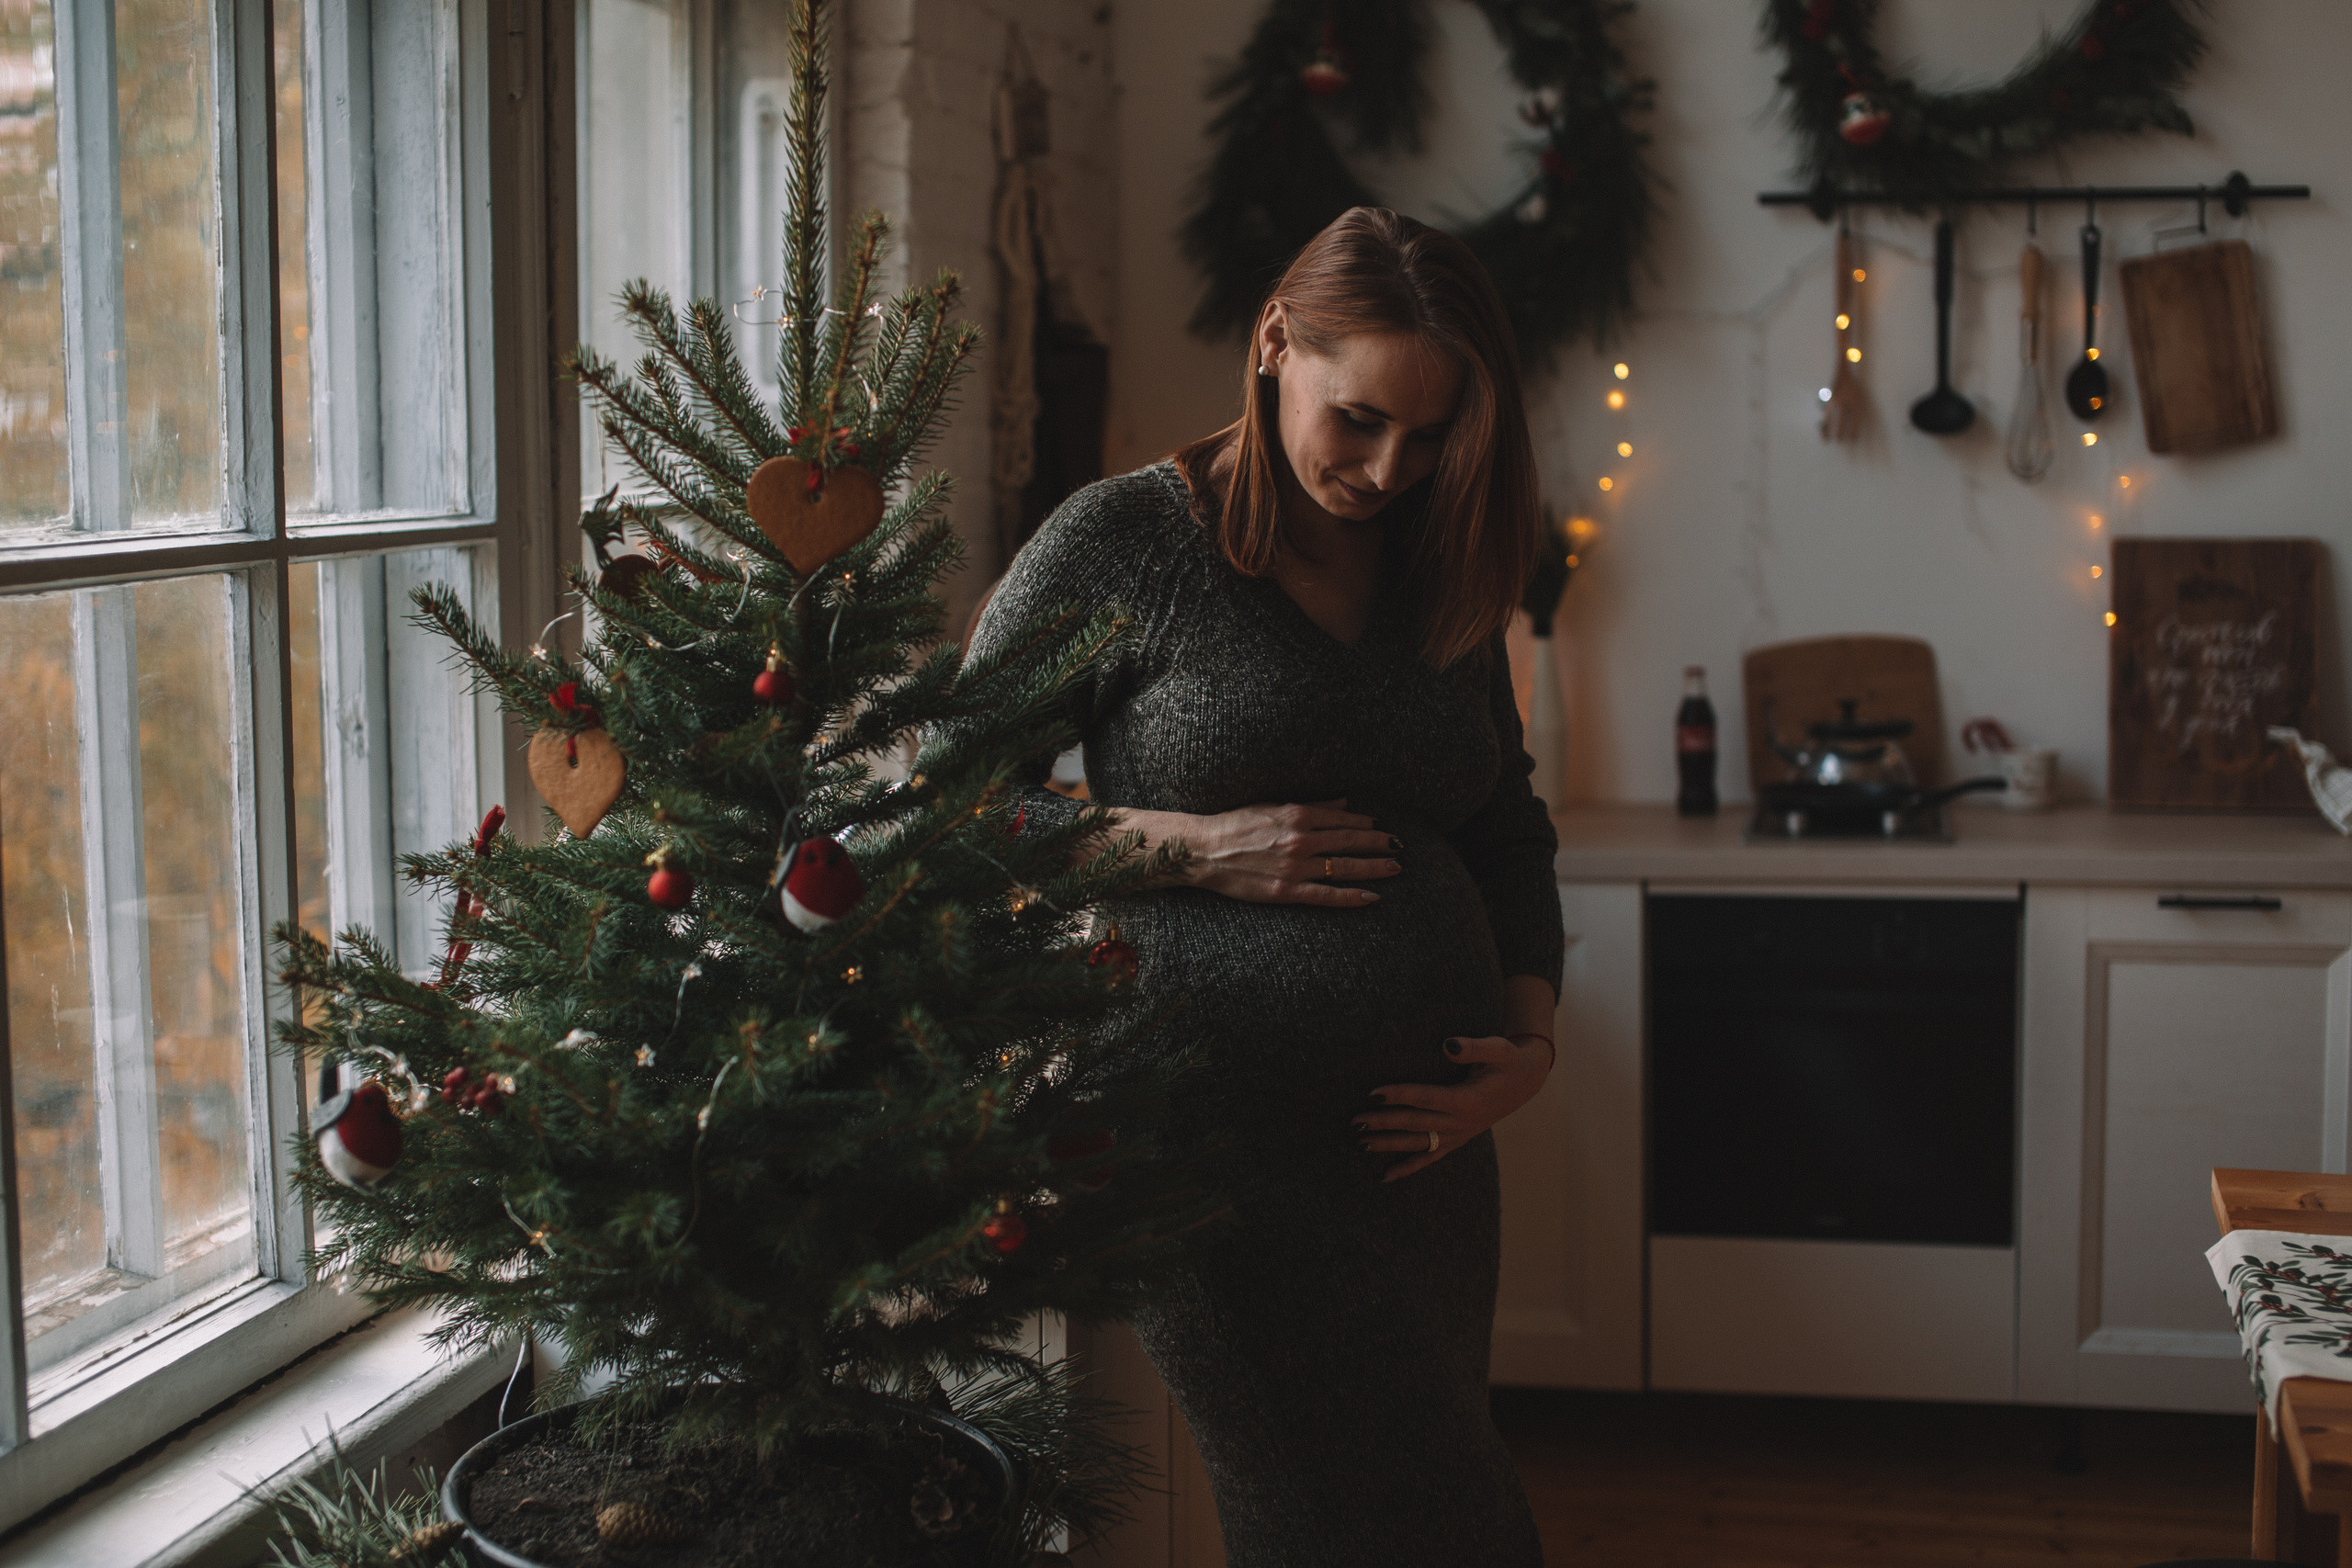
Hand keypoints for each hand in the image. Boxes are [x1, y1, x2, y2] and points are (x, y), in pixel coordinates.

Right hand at [1120, 798, 1401, 906]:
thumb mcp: (1273, 806)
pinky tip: (1372, 897)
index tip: (1384, 827)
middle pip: (1350, 841)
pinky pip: (1325, 895)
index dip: (1367, 824)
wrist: (1204, 850)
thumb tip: (1344, 802)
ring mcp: (1294, 866)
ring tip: (1395, 868)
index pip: (1343, 819)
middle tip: (1400, 847)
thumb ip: (1312, 805)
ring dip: (1373, 867)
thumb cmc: (1236, 824)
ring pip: (1343, 866)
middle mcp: (1300, 839)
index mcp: (1297, 814)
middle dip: (1378, 844)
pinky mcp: (1285, 890)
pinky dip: (1350, 896)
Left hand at [1355, 1034, 1552, 1181]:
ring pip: (1418, 1144)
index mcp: (1468, 1101)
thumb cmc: (1508, 1061)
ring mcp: (1458, 1135)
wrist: (1526, 1080)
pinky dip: (1408, 1168)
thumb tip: (1448, 1044)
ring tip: (1360, 1145)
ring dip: (1389, 1145)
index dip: (1398, 1095)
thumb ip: (1474, 1047)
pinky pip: (1430, 1158)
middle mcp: (1461, 1122)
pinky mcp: (1457, 1140)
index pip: (1425, 1098)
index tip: (1372, 1093)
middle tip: (1355, 1122)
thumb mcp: (1498, 1049)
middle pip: (1416, 1123)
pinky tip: (1385, 1176)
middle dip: (1384, 1123)